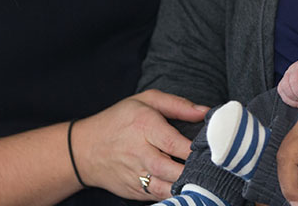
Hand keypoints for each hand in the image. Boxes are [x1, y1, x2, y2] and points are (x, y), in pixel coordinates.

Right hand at [72, 89, 208, 200]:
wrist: (84, 149)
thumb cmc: (118, 121)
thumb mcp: (145, 101)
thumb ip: (177, 105)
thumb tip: (206, 112)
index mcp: (143, 126)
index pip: (174, 142)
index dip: (195, 150)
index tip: (214, 150)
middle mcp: (139, 153)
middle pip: (171, 169)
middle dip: (193, 172)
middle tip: (214, 170)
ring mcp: (135, 175)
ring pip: (165, 188)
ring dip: (186, 187)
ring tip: (205, 183)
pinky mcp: (134, 190)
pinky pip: (158, 197)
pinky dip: (174, 196)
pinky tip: (189, 191)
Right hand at [278, 53, 297, 107]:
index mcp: (297, 68)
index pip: (293, 82)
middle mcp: (289, 72)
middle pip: (285, 87)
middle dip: (295, 98)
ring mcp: (285, 77)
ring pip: (281, 91)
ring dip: (290, 100)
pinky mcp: (284, 83)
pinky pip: (281, 93)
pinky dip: (287, 100)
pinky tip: (296, 103)